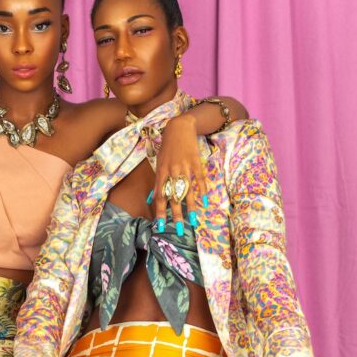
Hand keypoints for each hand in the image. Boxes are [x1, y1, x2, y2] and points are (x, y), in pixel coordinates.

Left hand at [152, 115, 206, 230]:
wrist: (179, 127)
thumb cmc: (167, 148)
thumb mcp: (158, 164)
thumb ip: (156, 183)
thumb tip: (151, 198)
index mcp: (161, 173)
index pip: (160, 197)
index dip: (160, 212)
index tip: (160, 226)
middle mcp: (172, 172)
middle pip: (173, 197)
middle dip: (175, 215)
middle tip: (178, 230)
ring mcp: (184, 167)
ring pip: (187, 191)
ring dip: (190, 207)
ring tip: (193, 220)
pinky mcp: (195, 162)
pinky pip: (199, 179)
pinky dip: (202, 190)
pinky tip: (205, 202)